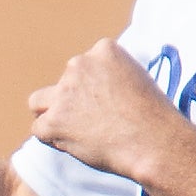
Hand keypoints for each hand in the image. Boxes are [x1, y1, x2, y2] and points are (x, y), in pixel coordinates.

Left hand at [27, 39, 195, 185]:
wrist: (156, 143)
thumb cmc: (153, 118)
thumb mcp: (136, 80)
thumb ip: (109, 77)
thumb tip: (87, 92)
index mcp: (103, 50)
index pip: (81, 68)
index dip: (91, 90)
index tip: (110, 106)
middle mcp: (79, 64)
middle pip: (61, 84)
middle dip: (73, 102)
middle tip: (98, 123)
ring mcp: (64, 92)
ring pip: (39, 102)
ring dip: (53, 116)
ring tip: (80, 133)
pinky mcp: (54, 119)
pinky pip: (39, 129)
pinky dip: (53, 139)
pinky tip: (78, 145)